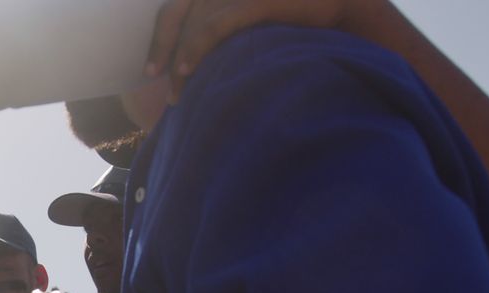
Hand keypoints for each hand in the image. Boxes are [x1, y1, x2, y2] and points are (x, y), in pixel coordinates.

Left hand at [148, 0, 382, 100]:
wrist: (337, 4)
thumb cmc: (289, 23)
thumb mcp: (247, 26)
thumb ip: (222, 33)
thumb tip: (194, 68)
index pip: (174, 10)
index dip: (160, 40)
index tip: (152, 71)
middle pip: (176, 14)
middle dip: (162, 50)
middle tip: (156, 80)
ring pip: (194, 23)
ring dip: (181, 58)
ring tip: (176, 88)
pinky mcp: (258, 1)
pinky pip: (217, 24)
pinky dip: (198, 47)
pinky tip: (188, 68)